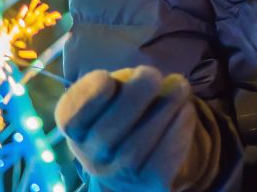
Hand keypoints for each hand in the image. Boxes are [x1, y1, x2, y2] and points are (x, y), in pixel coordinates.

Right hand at [55, 65, 213, 191]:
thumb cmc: (122, 113)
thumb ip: (118, 84)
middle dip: (136, 95)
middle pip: (108, 129)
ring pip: (138, 145)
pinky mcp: (148, 183)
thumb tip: (144, 78)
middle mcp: (91, 156)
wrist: (136, 162)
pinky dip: (179, 129)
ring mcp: (118, 174)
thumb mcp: (110, 97)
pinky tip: (185, 110)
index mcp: (75, 129)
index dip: (87, 97)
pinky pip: (163, 158)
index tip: (106, 78)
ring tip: (180, 87)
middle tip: (154, 75)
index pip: (70, 117)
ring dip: (166, 108)